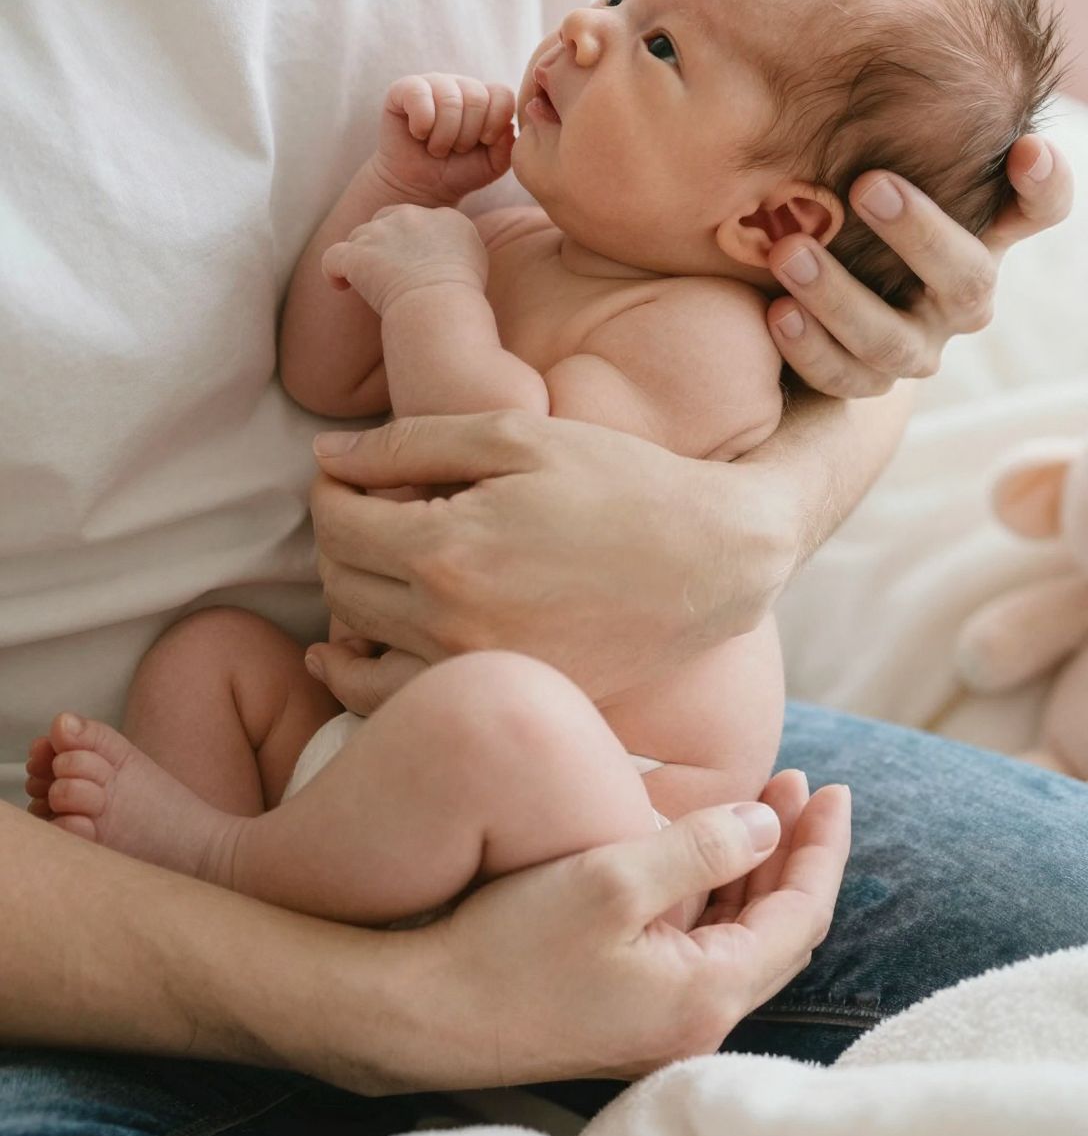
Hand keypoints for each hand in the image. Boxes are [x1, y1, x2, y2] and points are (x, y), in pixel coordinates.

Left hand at [311, 413, 777, 691]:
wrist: (714, 560)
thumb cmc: (620, 481)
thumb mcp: (515, 436)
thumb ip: (410, 442)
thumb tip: (326, 456)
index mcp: (448, 549)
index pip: (335, 522)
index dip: (329, 487)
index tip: (346, 472)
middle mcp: (451, 624)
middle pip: (338, 583)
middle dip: (336, 538)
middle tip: (363, 508)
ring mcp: (479, 672)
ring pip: (358, 646)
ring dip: (347, 600)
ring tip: (368, 565)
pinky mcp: (505, 697)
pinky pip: (397, 699)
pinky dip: (365, 671)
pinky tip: (361, 646)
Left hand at [323, 204, 489, 314]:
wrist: (440, 304)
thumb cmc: (463, 296)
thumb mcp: (478, 262)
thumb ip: (461, 247)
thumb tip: (451, 254)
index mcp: (445, 217)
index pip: (423, 220)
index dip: (415, 241)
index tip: (417, 264)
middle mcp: (411, 216)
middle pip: (387, 218)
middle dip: (385, 240)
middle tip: (390, 269)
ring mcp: (380, 233)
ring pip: (359, 236)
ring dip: (362, 255)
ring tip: (369, 282)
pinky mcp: (356, 254)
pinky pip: (333, 257)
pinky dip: (333, 271)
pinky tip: (340, 285)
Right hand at [371, 773, 850, 1088]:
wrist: (425, 1014)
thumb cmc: (510, 945)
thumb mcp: (609, 880)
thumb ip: (700, 848)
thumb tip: (769, 824)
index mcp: (706, 993)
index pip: (800, 916)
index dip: (822, 848)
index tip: (831, 787)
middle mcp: (698, 1022)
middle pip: (782, 931)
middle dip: (798, 853)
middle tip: (801, 785)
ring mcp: (665, 1025)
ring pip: (744, 940)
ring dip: (759, 872)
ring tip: (766, 806)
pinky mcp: (634, 1017)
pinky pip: (706, 952)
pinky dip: (720, 897)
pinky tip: (709, 855)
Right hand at [373, 75, 515, 206]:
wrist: (418, 187)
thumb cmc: (457, 172)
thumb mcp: (492, 165)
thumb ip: (507, 146)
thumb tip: (507, 125)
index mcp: (485, 98)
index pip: (503, 94)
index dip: (496, 121)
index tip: (485, 142)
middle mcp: (460, 86)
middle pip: (477, 98)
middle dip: (468, 135)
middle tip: (456, 150)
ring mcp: (432, 84)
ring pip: (450, 99)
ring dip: (444, 135)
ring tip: (437, 148)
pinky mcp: (403, 89)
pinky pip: (419, 95)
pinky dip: (422, 123)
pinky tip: (419, 134)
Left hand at [763, 135, 1072, 397]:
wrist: (789, 285)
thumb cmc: (830, 187)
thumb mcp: (847, 138)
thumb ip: (858, 90)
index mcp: (976, 227)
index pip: (1038, 210)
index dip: (1044, 186)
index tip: (1028, 146)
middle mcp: (956, 290)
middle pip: (969, 277)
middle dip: (922, 232)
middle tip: (869, 183)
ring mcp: (914, 342)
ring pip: (898, 339)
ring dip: (844, 296)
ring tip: (790, 254)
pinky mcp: (861, 380)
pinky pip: (846, 379)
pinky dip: (813, 348)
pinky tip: (775, 313)